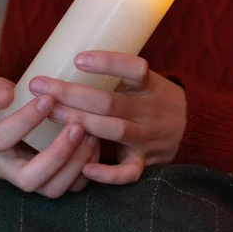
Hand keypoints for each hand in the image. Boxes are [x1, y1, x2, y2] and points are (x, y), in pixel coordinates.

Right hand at [0, 77, 99, 197]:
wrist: (12, 123)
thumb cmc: (2, 104)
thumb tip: (7, 96)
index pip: (0, 140)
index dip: (25, 120)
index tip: (49, 99)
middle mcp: (5, 170)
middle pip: (28, 179)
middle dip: (57, 155)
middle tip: (77, 127)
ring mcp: (30, 179)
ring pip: (53, 188)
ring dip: (76, 164)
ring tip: (91, 134)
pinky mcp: (51, 183)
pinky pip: (71, 188)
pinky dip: (86, 169)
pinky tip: (96, 144)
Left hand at [28, 51, 186, 184]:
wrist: (192, 125)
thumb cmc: (154, 96)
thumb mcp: (145, 79)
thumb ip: (116, 74)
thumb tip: (65, 57)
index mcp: (151, 85)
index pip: (134, 69)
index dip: (108, 63)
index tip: (78, 59)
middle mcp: (150, 110)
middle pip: (110, 102)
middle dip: (72, 94)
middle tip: (40, 86)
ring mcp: (148, 137)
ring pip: (113, 131)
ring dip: (79, 123)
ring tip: (51, 113)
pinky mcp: (145, 161)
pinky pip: (128, 172)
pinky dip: (108, 174)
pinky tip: (84, 168)